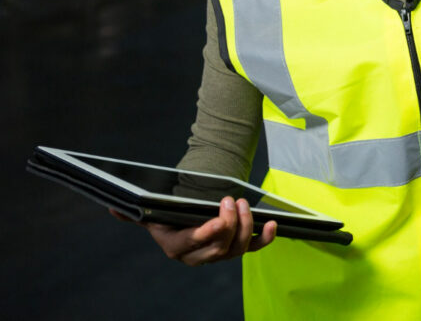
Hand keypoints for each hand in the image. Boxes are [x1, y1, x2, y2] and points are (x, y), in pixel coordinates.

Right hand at [110, 197, 276, 265]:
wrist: (191, 217)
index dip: (209, 232)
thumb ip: (135, 214)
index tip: (220, 215)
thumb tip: (112, 208)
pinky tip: (271, 224)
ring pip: (238, 248)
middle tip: (231, 199)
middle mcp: (200, 255)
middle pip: (220, 248)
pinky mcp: (239, 247)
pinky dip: (265, 237)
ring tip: (244, 202)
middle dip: (230, 224)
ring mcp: (221, 253)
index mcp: (177, 247)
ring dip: (246, 225)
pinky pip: (255, 247)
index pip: (194, 245)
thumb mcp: (153, 213)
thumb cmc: (172, 214)